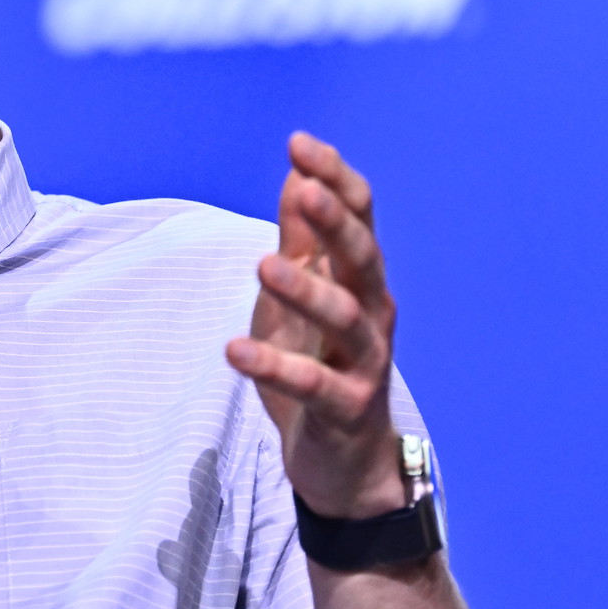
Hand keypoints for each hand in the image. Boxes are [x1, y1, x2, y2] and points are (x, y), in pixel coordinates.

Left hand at [225, 132, 403, 520]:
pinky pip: (314, 384)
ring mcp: (365, 363)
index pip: (359, 218)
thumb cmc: (322, 365)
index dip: (335, 179)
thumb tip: (296, 177)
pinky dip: (275, 366)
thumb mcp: (302, 297)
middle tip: (304, 188)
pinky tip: (235, 349)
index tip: (299, 143)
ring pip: (345, 318)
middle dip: (336, 222)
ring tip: (263, 265)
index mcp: (361, 281)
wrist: (346, 465)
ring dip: (305, 289)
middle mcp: (372, 314)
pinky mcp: (346, 409)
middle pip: (362, 259)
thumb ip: (302, 241)